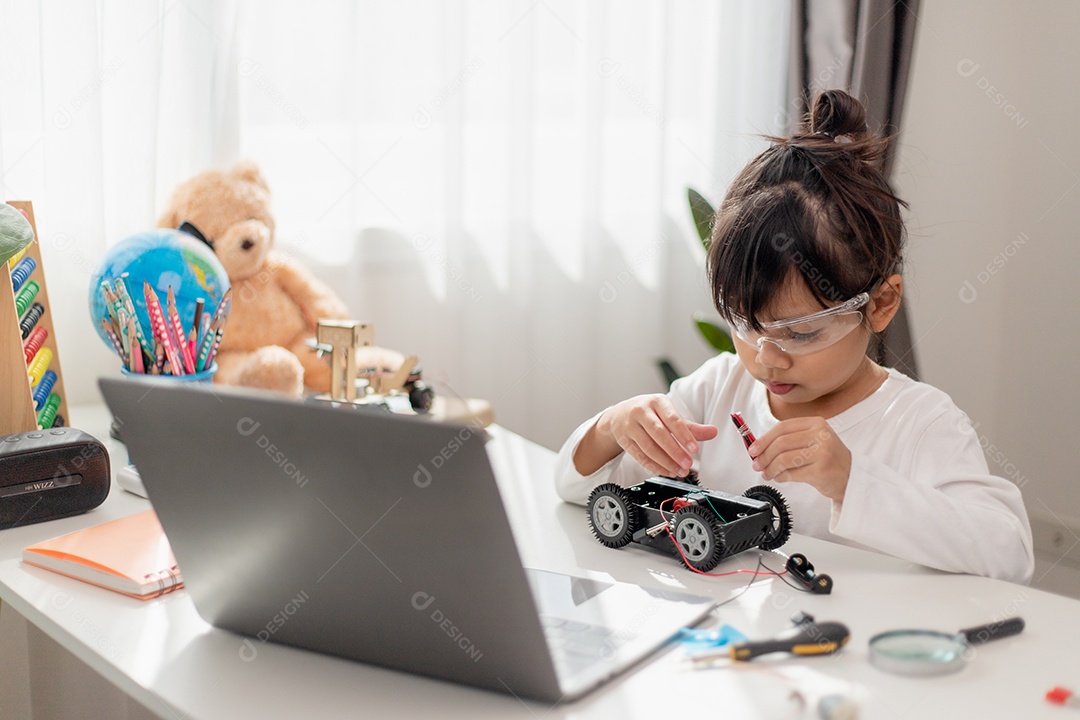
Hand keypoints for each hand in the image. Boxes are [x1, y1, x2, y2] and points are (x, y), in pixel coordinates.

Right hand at [594, 394, 717, 476]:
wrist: (620, 414)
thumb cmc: (650, 413)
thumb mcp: (670, 414)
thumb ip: (691, 426)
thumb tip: (713, 432)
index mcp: (656, 401)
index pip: (672, 418)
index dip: (684, 434)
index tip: (695, 448)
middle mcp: (641, 411)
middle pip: (658, 433)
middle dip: (675, 451)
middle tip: (688, 464)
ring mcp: (630, 426)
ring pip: (648, 447)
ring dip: (666, 462)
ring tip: (680, 470)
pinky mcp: (624, 440)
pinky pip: (640, 456)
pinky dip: (655, 466)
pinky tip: (667, 471)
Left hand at [747, 417, 850, 501]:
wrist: (852, 476)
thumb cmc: (828, 458)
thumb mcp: (812, 441)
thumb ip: (789, 440)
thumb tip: (759, 447)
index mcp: (816, 423)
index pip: (782, 428)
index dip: (764, 439)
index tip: (753, 449)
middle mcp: (820, 435)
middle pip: (781, 443)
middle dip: (764, 455)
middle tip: (757, 464)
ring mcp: (822, 453)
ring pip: (784, 459)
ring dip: (770, 468)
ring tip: (767, 473)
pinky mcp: (821, 470)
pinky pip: (791, 473)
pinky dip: (780, 477)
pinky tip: (779, 478)